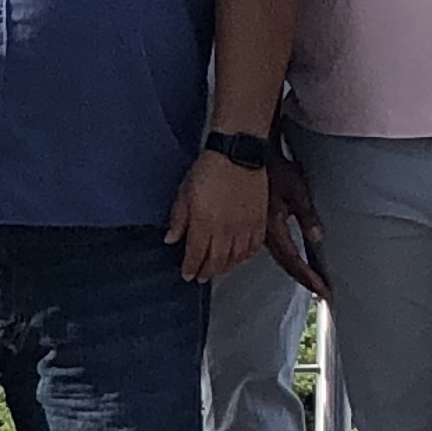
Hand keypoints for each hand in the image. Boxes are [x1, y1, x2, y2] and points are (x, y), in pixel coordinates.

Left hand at [164, 153, 269, 284]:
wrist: (238, 154)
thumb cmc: (210, 169)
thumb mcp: (185, 192)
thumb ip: (178, 218)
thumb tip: (171, 239)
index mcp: (204, 223)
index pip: (195, 255)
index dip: (190, 268)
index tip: (187, 274)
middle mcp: (225, 230)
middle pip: (216, 261)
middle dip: (207, 272)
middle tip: (201, 276)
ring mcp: (244, 227)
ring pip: (236, 258)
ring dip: (225, 267)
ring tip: (218, 269)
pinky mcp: (260, 221)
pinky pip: (253, 247)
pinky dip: (245, 256)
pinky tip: (239, 257)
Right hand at [263, 150, 329, 298]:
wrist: (248, 156)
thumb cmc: (275, 170)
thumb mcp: (296, 189)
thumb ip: (306, 215)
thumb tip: (318, 237)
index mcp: (273, 228)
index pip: (293, 260)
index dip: (309, 277)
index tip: (324, 291)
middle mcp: (263, 234)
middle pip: (285, 263)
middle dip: (304, 279)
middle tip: (321, 292)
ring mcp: (258, 230)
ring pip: (278, 257)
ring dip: (294, 270)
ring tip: (309, 281)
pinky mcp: (257, 224)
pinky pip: (272, 247)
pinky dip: (286, 259)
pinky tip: (291, 261)